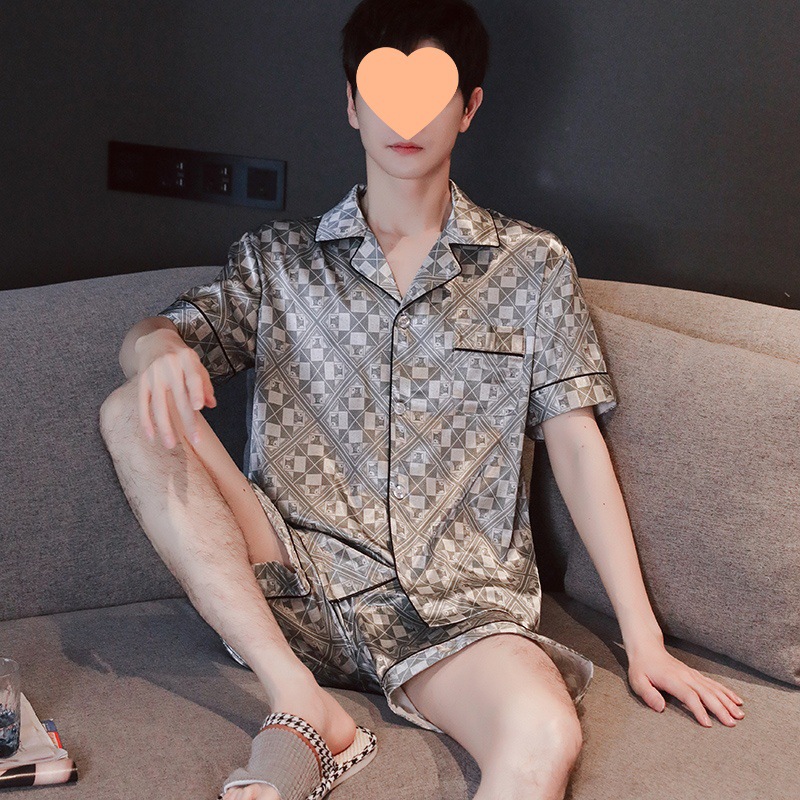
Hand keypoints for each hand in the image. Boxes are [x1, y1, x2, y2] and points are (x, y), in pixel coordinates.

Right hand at [135, 330, 216, 448]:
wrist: (155, 340)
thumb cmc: (181, 357)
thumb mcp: (197, 364)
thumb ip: (205, 384)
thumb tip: (211, 405)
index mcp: (187, 359)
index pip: (193, 377)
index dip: (196, 392)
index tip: (199, 408)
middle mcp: (169, 366)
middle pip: (178, 397)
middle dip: (187, 420)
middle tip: (196, 440)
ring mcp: (153, 374)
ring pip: (158, 404)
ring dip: (164, 426)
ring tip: (170, 444)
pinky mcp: (141, 382)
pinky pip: (142, 404)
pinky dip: (146, 421)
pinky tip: (151, 436)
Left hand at [626, 643, 744, 726]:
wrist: (646, 648)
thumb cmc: (641, 667)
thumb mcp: (637, 681)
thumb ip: (648, 694)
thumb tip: (660, 708)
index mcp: (672, 679)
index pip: (689, 696)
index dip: (699, 710)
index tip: (708, 724)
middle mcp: (685, 676)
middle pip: (706, 693)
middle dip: (720, 709)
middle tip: (732, 723)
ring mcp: (692, 674)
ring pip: (713, 688)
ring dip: (727, 701)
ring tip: (739, 715)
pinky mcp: (695, 674)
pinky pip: (714, 683)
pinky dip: (726, 692)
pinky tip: (736, 700)